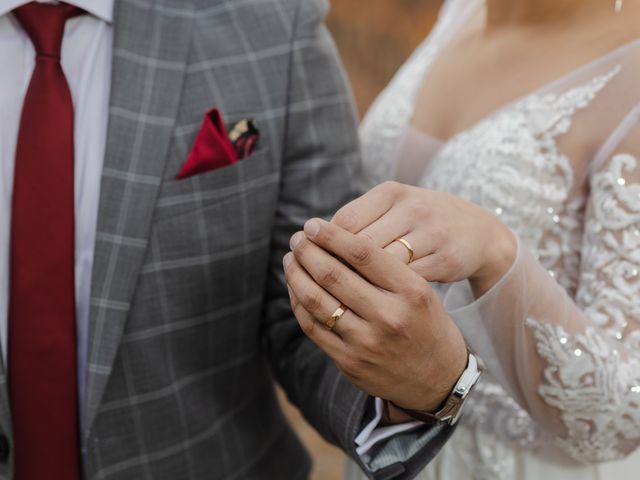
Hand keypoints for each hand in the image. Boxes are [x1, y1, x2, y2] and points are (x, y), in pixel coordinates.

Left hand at [283, 219, 467, 412]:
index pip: (362, 253)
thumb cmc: (426, 323)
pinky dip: (298, 303)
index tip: (313, 224)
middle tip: (297, 238)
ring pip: (316, 301)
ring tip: (290, 259)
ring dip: (296, 275)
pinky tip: (295, 287)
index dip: (331, 235)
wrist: (438, 378)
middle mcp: (389, 317)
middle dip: (308, 251)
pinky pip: (313, 327)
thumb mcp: (421, 289)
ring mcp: (367, 342)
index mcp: (411, 291)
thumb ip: (385, 267)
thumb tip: (336, 238)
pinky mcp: (350, 362)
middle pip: (334, 275)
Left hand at [331, 182, 516, 295]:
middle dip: (333, 265)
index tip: (308, 256)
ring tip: (332, 293)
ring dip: (359, 284)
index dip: (324, 244)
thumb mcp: (394, 208)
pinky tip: (365, 302)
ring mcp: (432, 236)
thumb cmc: (420, 222)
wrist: (479, 233)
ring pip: (383, 267)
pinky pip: (405, 284)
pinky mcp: (446, 261)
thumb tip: (314, 243)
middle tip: (313, 277)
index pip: (346, 222)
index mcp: (392, 193)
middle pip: (361, 246)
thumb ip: (358, 220)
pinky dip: (384, 295)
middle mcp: (413, 209)